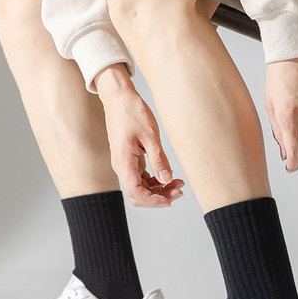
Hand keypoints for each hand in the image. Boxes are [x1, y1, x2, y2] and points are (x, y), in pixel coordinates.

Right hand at [94, 64, 183, 206]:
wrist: (118, 98)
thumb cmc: (132, 112)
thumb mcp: (150, 135)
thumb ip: (158, 159)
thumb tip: (166, 179)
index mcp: (124, 162)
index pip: (136, 193)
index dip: (154, 201)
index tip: (171, 198)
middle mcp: (121, 166)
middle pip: (138, 194)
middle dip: (159, 197)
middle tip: (179, 190)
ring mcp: (124, 163)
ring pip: (140, 187)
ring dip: (158, 189)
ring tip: (177, 182)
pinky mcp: (129, 159)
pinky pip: (140, 177)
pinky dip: (154, 180)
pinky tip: (168, 174)